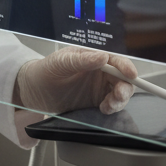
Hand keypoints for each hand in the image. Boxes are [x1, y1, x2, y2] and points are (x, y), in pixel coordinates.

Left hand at [15, 48, 136, 114]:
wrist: (34, 90)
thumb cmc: (46, 70)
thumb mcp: (61, 62)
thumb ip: (81, 60)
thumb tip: (102, 57)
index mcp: (93, 58)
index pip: (115, 60)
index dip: (125, 66)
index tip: (131, 74)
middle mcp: (100, 72)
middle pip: (122, 78)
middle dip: (125, 87)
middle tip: (118, 95)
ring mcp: (99, 88)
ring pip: (120, 93)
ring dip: (120, 100)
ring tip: (108, 105)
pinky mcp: (96, 103)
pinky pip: (112, 105)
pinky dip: (112, 108)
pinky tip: (103, 109)